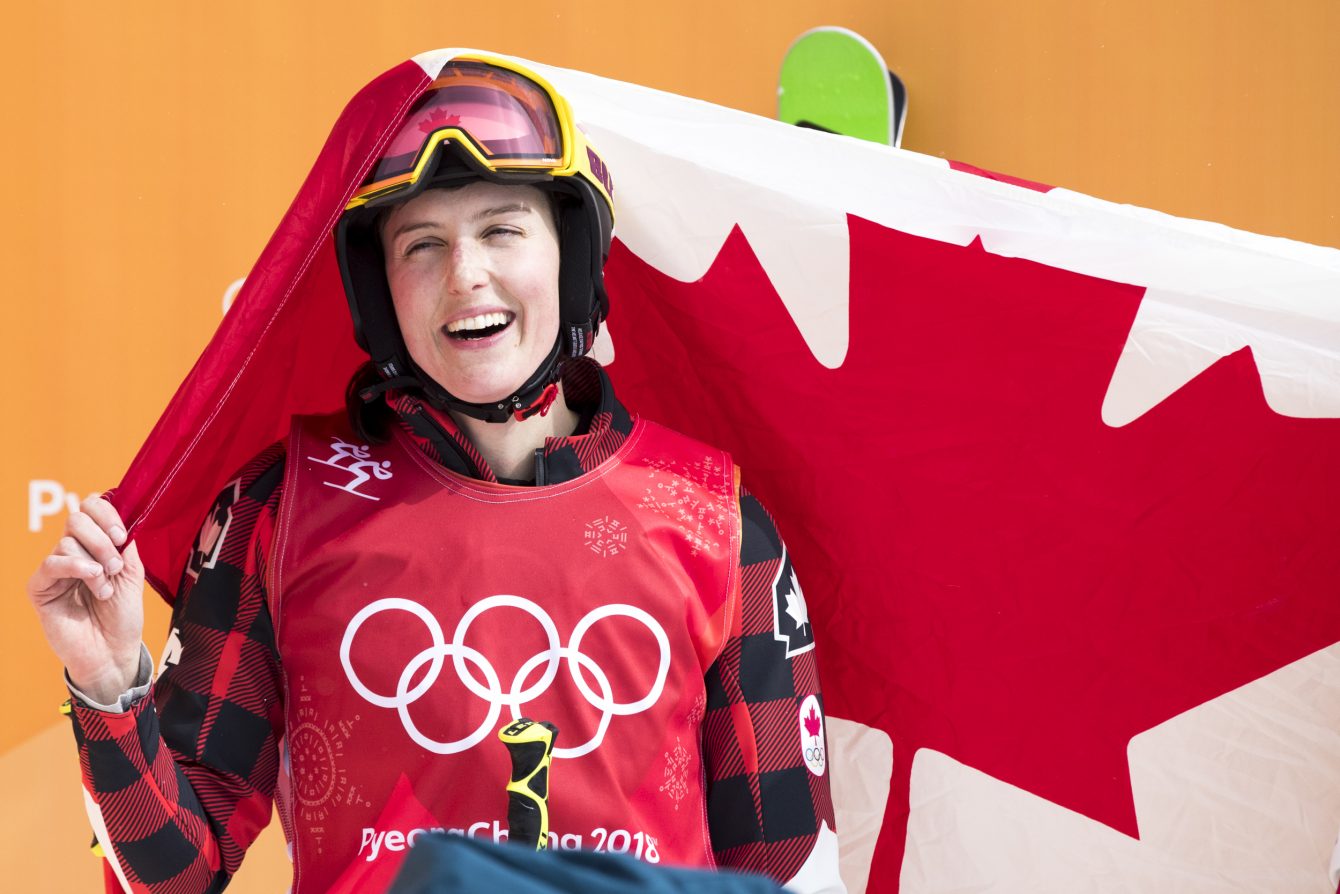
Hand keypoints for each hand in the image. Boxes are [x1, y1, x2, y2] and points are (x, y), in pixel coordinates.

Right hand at [27, 495, 145, 704]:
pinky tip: (92, 578)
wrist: (113, 651)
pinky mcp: (41, 588)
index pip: (91, 508)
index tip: (122, 536)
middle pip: (77, 519)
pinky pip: (51, 563)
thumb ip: (125, 546)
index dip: (106, 514)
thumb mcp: (131, 575)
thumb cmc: (122, 615)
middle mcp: (73, 552)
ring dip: (95, 563)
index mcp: (95, 545)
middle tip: (115, 566)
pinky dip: (75, 566)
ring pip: (67, 541)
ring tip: (104, 588)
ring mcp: (55, 569)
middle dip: (102, 539)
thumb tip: (124, 517)